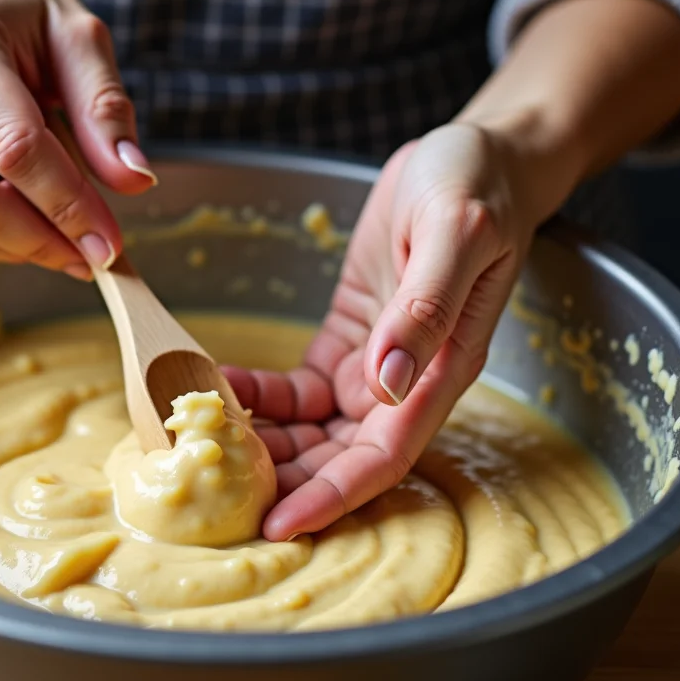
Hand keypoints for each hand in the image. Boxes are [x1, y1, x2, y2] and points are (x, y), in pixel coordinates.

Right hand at [0, 0, 156, 278]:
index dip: (68, 205)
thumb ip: (104, 106)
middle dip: (45, 243)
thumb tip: (134, 180)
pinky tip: (26, 219)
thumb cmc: (14, 16)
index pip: (15, 147)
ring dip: (23, 248)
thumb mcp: (74, 35)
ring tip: (69, 240)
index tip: (111, 245)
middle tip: (95, 258)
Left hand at [225, 123, 561, 540]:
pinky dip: (258, 392)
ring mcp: (376, 364)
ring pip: (312, 430)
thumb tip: (387, 384)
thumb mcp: (454, 235)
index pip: (383, 456)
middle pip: (341, 457)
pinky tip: (218, 381)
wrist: (477, 156)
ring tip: (203, 440)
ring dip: (264, 442)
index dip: (333, 495)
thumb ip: (425, 309)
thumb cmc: (476, 188)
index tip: (280, 524)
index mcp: (442, 370)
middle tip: (216, 494)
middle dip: (285, 482)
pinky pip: (296, 387)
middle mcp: (408, 381)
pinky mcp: (349, 339)